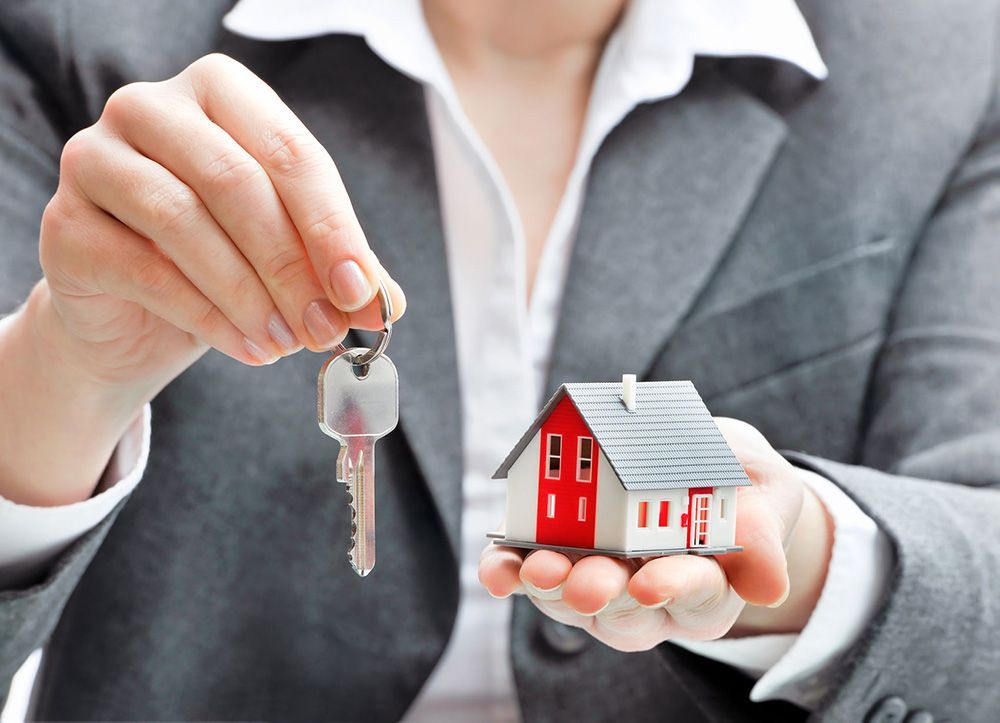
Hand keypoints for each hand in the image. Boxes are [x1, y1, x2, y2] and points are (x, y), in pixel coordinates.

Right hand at [0, 53, 404, 505]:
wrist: (135, 314)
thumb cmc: (221, 261)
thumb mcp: (288, 254)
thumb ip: (336, 269)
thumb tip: (387, 304)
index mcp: (220, 93)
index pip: (290, 153)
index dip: (330, 227)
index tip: (359, 290)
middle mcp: (151, 109)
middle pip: (235, 181)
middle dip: (291, 266)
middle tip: (326, 328)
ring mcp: (96, 161)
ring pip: (185, 221)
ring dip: (250, 294)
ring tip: (289, 343)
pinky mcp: (66, 227)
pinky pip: (146, 270)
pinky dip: (208, 318)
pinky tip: (249, 347)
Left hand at [478, 418, 832, 650]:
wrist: (701, 467)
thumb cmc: (738, 483)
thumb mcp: (764, 493)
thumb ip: (761, 532)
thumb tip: (769, 587)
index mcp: (713, 587)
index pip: (698, 598)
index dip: (675, 590)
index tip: (652, 582)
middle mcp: (653, 598)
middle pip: (628, 610)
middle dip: (603, 593)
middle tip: (586, 583)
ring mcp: (604, 583)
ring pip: (574, 603)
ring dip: (550, 587)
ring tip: (533, 567)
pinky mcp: (563, 562)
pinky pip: (532, 577)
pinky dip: (510, 572)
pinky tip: (497, 566)